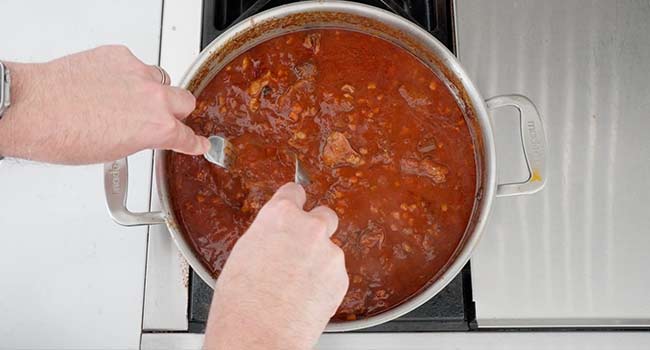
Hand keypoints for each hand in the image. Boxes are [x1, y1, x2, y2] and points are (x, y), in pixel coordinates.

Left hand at [0, 45, 208, 163]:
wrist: (33, 108)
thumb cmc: (64, 135)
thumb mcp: (112, 152)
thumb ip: (139, 139)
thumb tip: (140, 134)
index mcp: (158, 128)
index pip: (189, 137)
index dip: (195, 143)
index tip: (200, 143)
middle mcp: (154, 99)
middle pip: (186, 101)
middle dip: (178, 111)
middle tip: (160, 117)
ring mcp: (138, 73)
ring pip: (161, 79)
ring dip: (152, 90)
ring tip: (127, 99)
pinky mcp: (118, 55)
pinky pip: (134, 64)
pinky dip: (126, 74)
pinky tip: (107, 84)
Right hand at [204, 183, 348, 349]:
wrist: (257, 334)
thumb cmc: (241, 301)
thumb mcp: (244, 252)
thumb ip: (268, 235)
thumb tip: (274, 236)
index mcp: (279, 215)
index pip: (295, 191)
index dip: (294, 202)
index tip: (295, 206)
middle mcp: (309, 228)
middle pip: (324, 215)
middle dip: (315, 229)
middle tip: (301, 248)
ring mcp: (328, 253)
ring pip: (330, 250)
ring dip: (319, 262)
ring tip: (296, 286)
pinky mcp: (341, 278)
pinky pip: (335, 275)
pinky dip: (325, 284)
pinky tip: (305, 298)